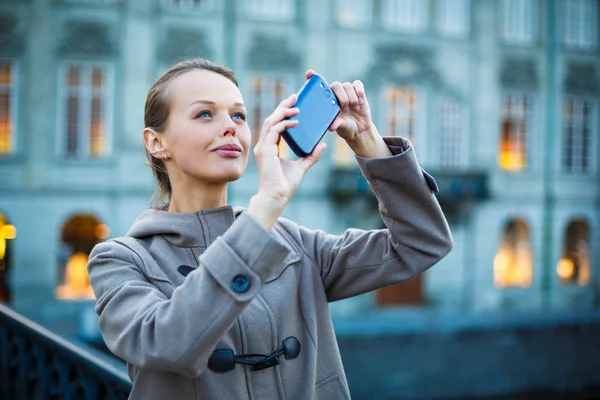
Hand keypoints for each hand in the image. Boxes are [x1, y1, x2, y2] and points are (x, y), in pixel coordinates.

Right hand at [248, 94, 326, 228]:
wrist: (277, 197)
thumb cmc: (285, 186)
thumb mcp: (302, 167)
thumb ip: (311, 156)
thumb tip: (323, 144)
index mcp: (270, 147)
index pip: (275, 125)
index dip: (283, 113)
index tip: (295, 105)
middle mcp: (264, 145)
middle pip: (272, 119)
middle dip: (283, 106)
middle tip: (295, 97)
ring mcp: (263, 147)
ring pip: (271, 121)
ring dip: (283, 112)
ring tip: (296, 106)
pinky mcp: (265, 151)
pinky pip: (274, 131)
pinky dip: (284, 123)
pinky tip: (294, 121)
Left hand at [305, 70, 390, 158]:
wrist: (359, 129)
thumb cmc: (345, 127)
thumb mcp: (340, 127)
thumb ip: (336, 124)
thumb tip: (331, 127)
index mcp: (326, 101)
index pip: (317, 87)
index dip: (312, 78)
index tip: (309, 73)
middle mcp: (335, 94)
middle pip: (335, 85)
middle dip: (341, 97)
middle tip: (345, 109)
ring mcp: (346, 91)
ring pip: (347, 85)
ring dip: (351, 98)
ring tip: (354, 109)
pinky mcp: (358, 91)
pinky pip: (358, 84)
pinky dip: (359, 92)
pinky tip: (360, 102)